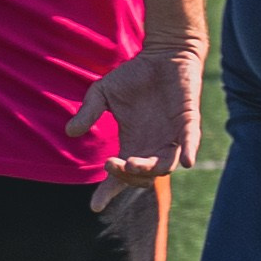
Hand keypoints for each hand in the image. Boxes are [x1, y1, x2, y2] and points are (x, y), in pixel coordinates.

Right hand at [68, 44, 204, 195]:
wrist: (164, 54)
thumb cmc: (134, 75)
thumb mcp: (103, 93)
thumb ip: (89, 112)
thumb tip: (71, 132)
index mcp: (132, 144)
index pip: (119, 176)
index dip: (108, 192)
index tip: (95, 205)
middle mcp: (152, 146)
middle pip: (141, 177)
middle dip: (126, 176)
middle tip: (112, 165)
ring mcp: (172, 137)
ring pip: (164, 166)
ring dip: (149, 169)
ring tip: (133, 163)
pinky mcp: (188, 122)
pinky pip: (189, 143)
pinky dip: (189, 152)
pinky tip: (188, 162)